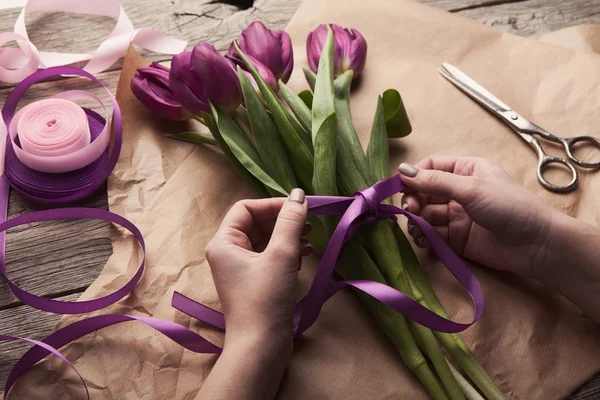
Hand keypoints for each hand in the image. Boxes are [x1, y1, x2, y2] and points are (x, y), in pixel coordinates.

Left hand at [205, 189, 310, 346]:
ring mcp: (240, 269)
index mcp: (224, 242)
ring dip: (287, 237)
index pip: (246, 208)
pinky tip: (303, 257)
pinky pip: (268, 257)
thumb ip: (291, 221)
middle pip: (256, 223)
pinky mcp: (253, 283)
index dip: (273, 205)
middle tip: (309, 222)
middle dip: (283, 221)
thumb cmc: (266, 298)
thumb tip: (299, 194)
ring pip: (264, 240)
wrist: (261, 347)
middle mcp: (227, 252)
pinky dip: (285, 253)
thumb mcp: (282, 254)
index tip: (300, 208)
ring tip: (308, 240)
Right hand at [398, 156, 562, 278]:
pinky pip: (432, 234)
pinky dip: (424, 236)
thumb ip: (435, 181)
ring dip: (416, 219)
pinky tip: (423, 239)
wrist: (535, 244)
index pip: (431, 167)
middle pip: (424, 192)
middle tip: (409, 210)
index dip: (413, 175)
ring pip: (425, 214)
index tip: (399, 187)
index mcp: (465, 170)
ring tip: (416, 227)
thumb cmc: (509, 206)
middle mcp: (458, 191)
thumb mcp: (471, 188)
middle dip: (413, 200)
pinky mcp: (456, 238)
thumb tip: (402, 171)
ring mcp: (456, 215)